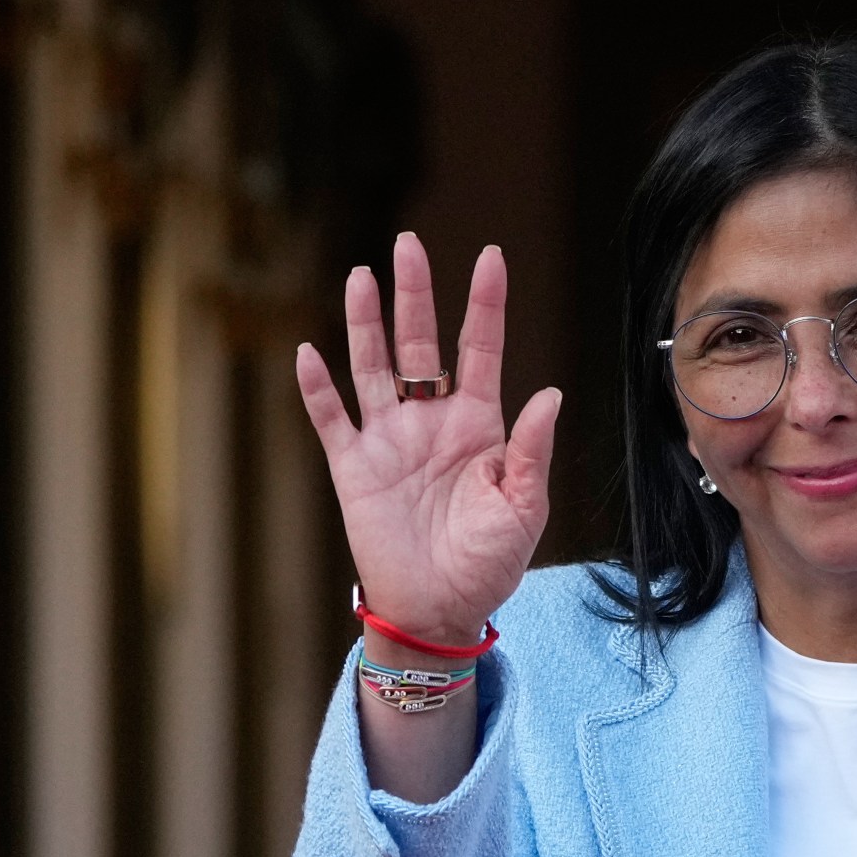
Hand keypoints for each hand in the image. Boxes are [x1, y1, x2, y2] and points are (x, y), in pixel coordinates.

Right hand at [298, 233, 559, 645]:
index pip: (481, 349)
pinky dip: (318, 388)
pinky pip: (332, 419)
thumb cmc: (489, 564)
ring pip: (372, 367)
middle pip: (420, 343)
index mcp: (478, 425)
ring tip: (360, 276)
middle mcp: (431, 422)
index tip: (490, 256)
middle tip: (408, 244)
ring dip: (365, 323)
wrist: (440, 612)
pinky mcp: (354, 469)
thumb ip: (530, 451)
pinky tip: (308, 352)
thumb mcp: (523, 508)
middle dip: (415, 294)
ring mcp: (389, 441)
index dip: (485, 303)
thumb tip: (548, 394)